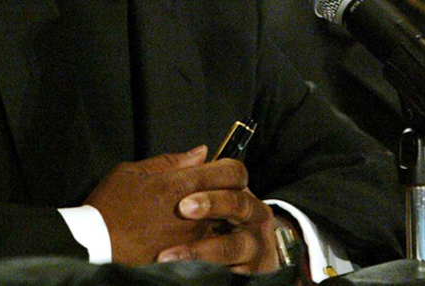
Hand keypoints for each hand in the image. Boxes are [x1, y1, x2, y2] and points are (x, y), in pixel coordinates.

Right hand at [86, 145, 249, 264]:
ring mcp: (193, 239)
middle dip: (234, 195)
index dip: (233, 169)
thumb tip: (202, 153)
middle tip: (221, 195)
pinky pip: (213, 250)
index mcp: (181, 184)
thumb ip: (171, 161)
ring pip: (228, 226)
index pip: (231, 171)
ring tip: (210, 219)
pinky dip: (213, 244)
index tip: (224, 172)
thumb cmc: (109, 206)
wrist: (92, 247)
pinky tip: (201, 241)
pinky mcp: (187, 259)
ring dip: (224, 220)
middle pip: (237, 199)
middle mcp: (194, 212)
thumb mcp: (132, 171)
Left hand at [155, 183, 279, 273]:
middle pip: (238, 203)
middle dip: (212, 204)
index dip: (213, 176)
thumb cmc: (218, 224)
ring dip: (202, 250)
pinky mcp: (252, 273)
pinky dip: (211, 274)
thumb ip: (193, 174)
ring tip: (169, 256)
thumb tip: (200, 152)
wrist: (247, 264)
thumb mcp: (202, 196)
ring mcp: (255, 246)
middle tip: (182, 209)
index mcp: (240, 193)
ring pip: (234, 246)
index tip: (184, 193)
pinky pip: (235, 275)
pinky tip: (186, 274)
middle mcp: (254, 216)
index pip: (234, 174)